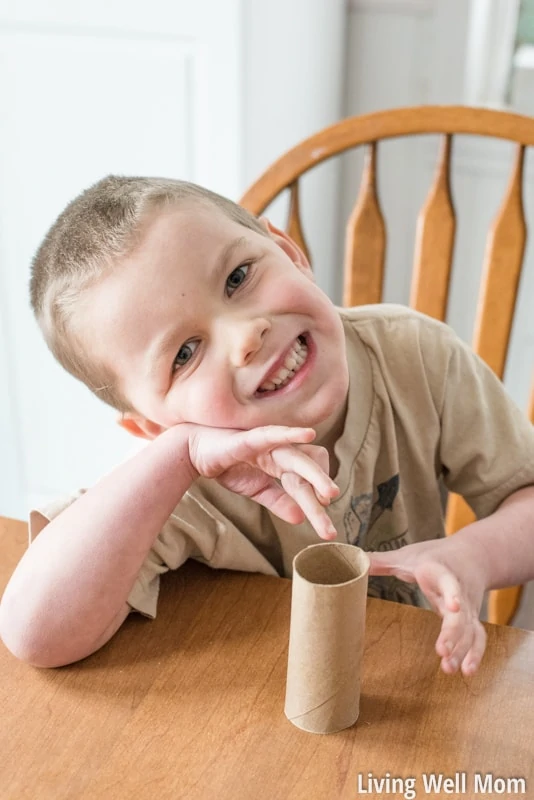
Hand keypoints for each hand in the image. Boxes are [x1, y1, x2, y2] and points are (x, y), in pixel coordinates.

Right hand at [185, 424, 339, 539]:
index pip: (307, 483)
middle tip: (330, 530)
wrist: (195, 452)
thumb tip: (300, 519)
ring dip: (316, 475)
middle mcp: (282, 452)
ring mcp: (269, 444)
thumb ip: (278, 501)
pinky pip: (274, 435)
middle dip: (321, 497)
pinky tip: (309, 434)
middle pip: (308, 473)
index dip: (316, 501)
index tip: (325, 526)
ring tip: (330, 493)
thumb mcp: (256, 489)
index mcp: (283, 465)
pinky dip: (291, 434)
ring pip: (298, 459)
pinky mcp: (252, 438)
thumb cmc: (228, 465)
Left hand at [369, 538, 486, 675]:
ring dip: (462, 649)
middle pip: (460, 613)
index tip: (453, 607)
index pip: (448, 580)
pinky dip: (475, 653)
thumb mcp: (407, 555)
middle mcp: (458, 590)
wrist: (474, 554)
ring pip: (469, 628)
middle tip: (442, 652)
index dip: (451, 593)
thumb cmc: (434, 555)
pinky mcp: (471, 618)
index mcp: (439, 571)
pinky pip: (477, 636)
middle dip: (453, 633)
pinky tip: (467, 672)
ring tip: (449, 669)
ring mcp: (467, 606)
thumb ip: (381, 560)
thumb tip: (354, 559)